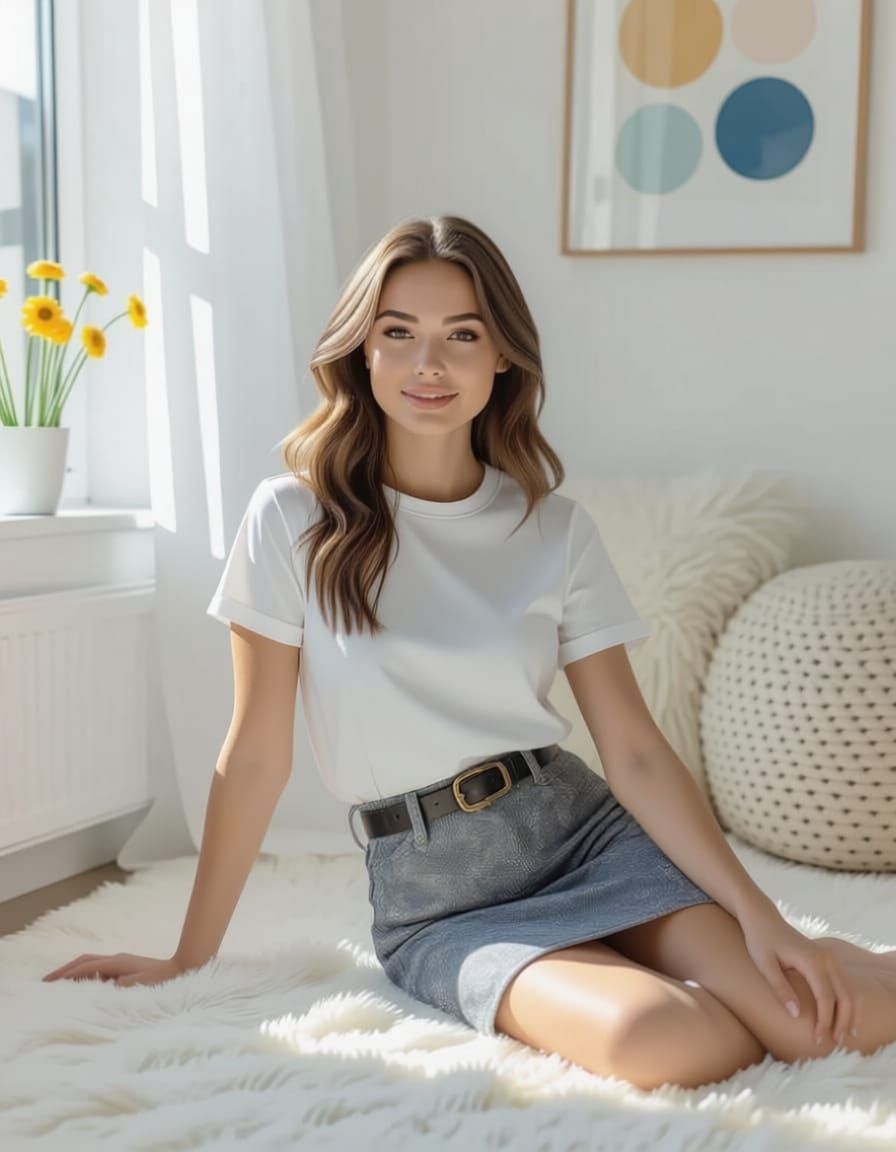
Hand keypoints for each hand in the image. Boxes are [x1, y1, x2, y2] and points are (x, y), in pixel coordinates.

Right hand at [42, 953, 186, 987]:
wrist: (184, 969)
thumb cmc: (162, 983)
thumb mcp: (136, 988)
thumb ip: (113, 988)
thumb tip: (93, 988)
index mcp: (116, 963)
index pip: (83, 968)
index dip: (64, 977)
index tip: (46, 986)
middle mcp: (116, 958)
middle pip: (83, 961)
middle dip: (63, 971)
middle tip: (44, 983)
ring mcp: (121, 961)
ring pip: (90, 962)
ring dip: (73, 970)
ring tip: (58, 983)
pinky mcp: (126, 967)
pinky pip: (98, 967)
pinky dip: (84, 973)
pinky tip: (82, 983)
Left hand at [738, 901, 859, 1047]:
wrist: (763, 917)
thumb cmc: (760, 940)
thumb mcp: (764, 964)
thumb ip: (781, 989)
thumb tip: (797, 1015)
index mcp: (811, 960)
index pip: (825, 998)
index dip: (824, 1022)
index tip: (817, 1040)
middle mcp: (826, 958)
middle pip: (844, 996)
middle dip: (842, 1022)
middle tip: (836, 1044)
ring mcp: (829, 957)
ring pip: (848, 991)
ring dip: (848, 1014)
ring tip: (843, 1036)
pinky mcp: (827, 959)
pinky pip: (843, 984)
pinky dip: (845, 1002)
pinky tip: (842, 1018)